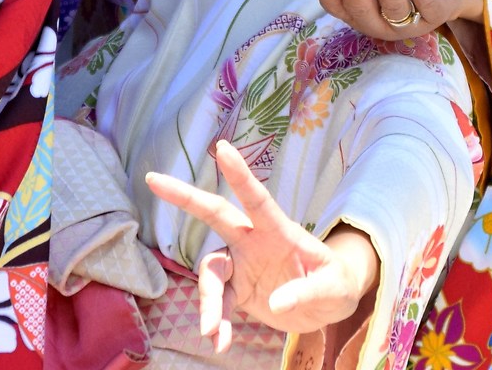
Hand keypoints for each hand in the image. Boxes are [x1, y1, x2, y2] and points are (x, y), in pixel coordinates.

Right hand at [146, 141, 380, 351]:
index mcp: (280, 230)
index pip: (257, 199)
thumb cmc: (338, 284)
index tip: (223, 148)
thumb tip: (276, 302)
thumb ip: (309, 291)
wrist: (328, 306)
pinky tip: (220, 342)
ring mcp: (242, 264)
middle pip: (215, 214)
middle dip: (185, 196)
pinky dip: (216, 323)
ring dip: (207, 301)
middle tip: (153, 180)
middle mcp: (254, 241)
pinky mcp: (238, 290)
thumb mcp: (336, 288)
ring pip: (210, 272)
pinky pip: (218, 304)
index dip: (240, 175)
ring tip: (211, 332)